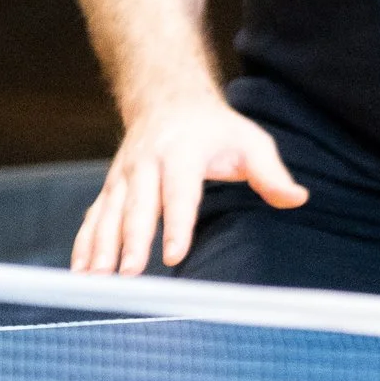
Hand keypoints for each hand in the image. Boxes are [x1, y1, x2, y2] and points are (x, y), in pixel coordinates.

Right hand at [71, 93, 307, 274]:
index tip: (175, 255)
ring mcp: (124, 176)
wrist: (168, 99)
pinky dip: (85, 244)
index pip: (179, 194)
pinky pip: (94, 217)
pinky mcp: (111, 187)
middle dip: (132, 242)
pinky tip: (81, 272)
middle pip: (138, 207)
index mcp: (182, 153)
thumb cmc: (216, 128)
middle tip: (129, 275)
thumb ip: (271, 173)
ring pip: (109, 214)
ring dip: (100, 247)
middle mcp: (147, 164)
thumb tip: (298, 199)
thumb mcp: (250, 141)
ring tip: (97, 281)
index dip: (177, 225)